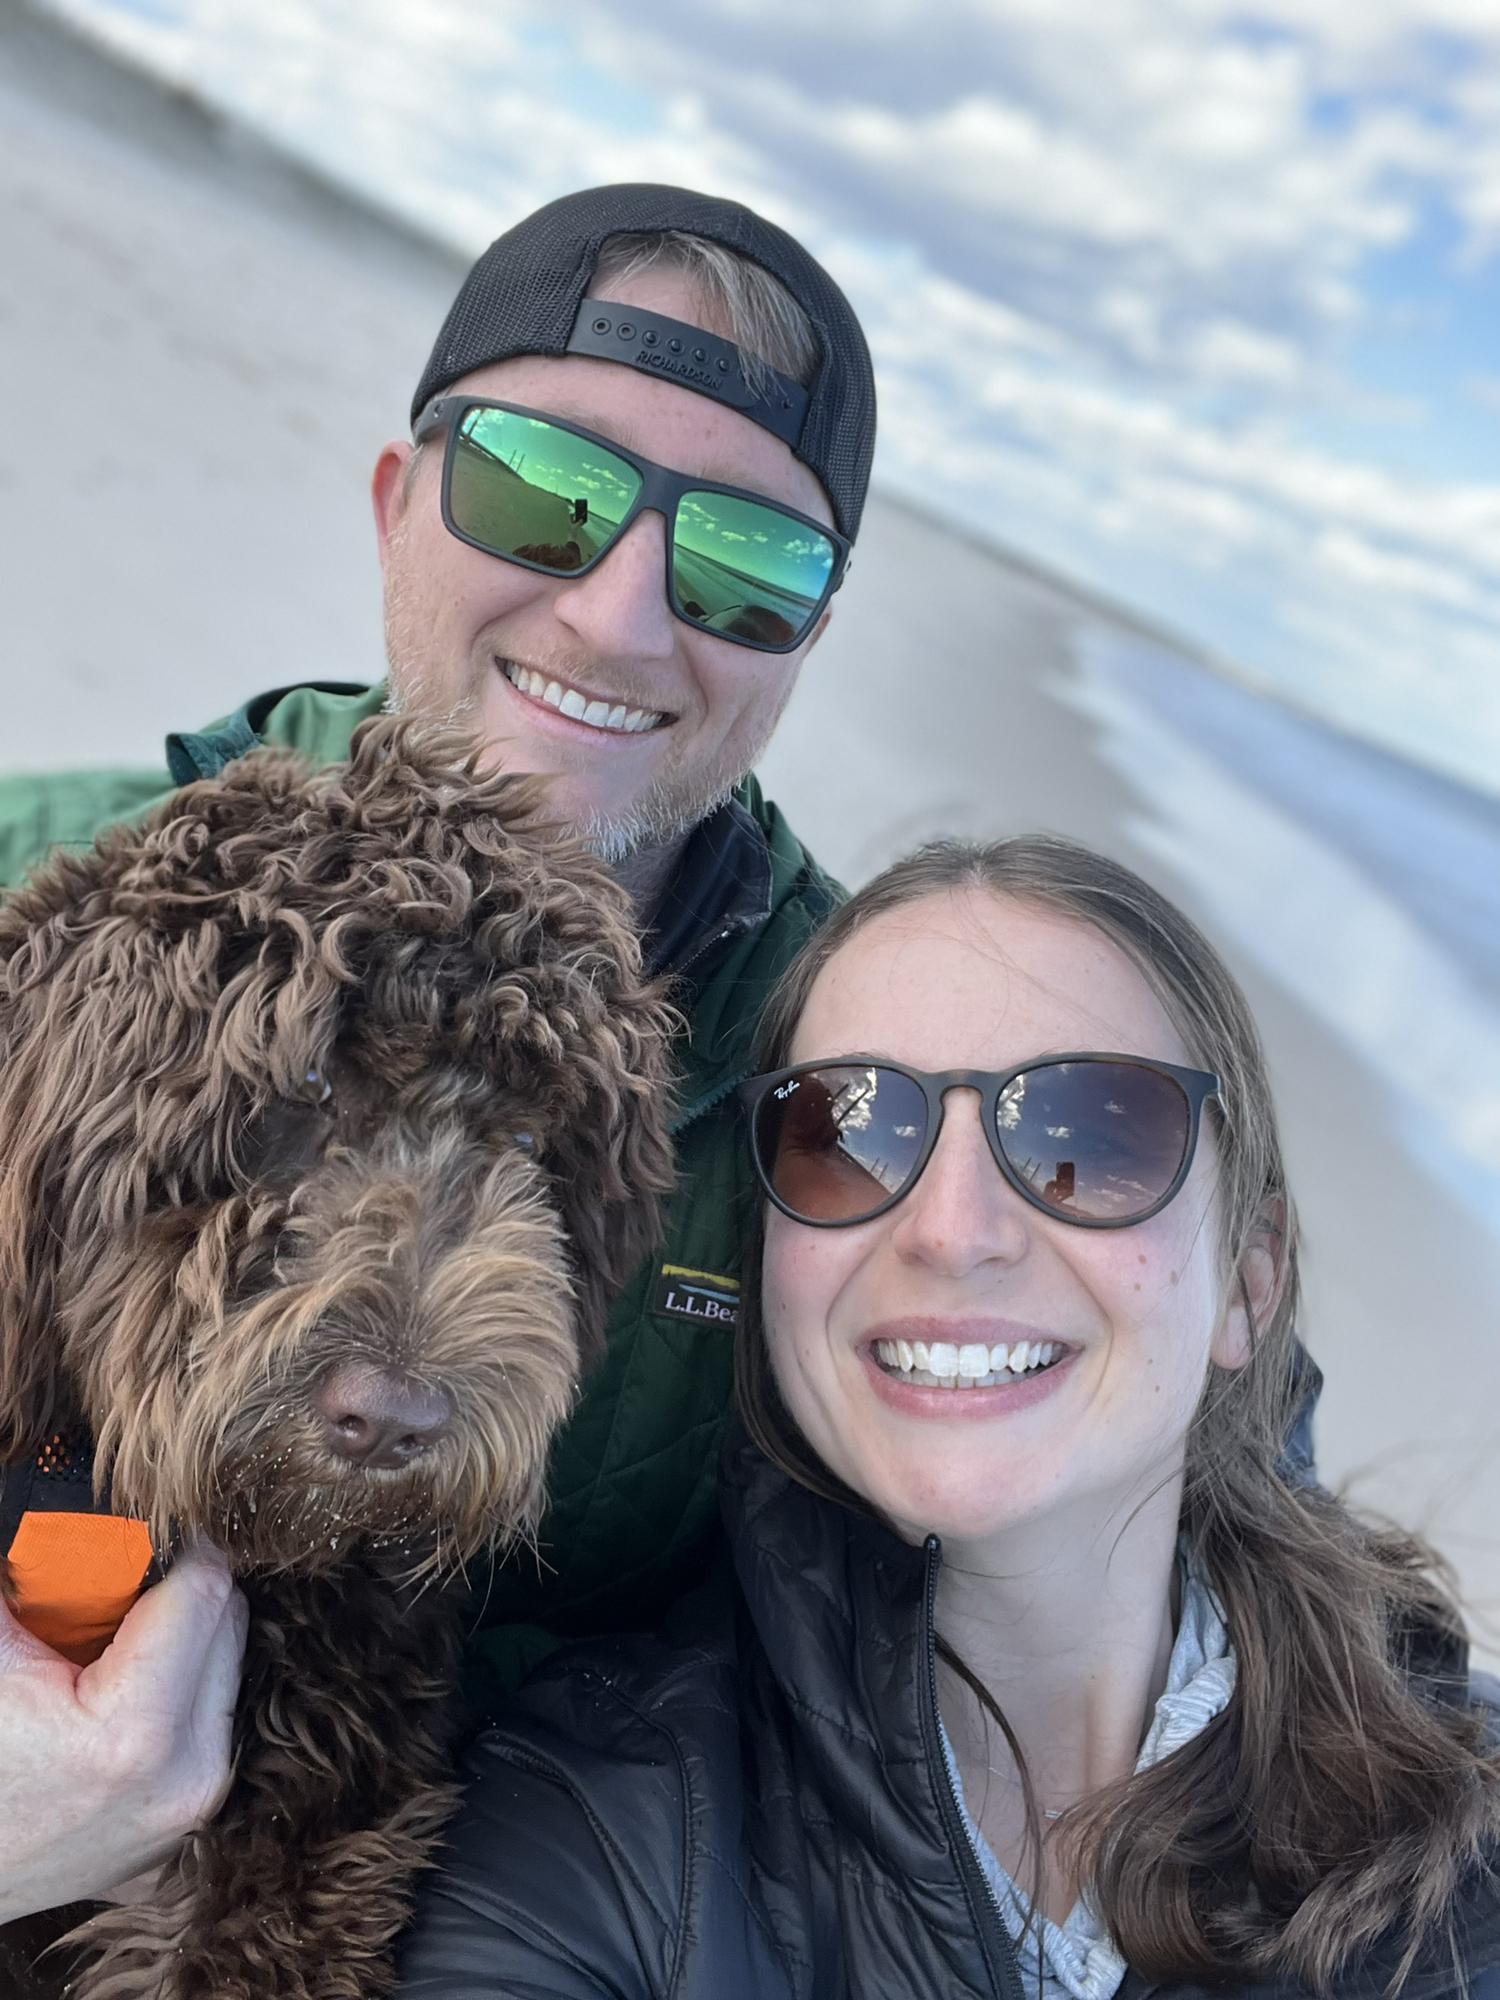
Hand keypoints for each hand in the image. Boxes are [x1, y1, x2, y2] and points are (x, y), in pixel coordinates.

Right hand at [0, 1539, 246, 1920]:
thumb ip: (54, 1565)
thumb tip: (91, 1506)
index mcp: (135, 1733)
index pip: (206, 1590)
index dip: (178, 1545)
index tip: (154, 1527)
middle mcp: (186, 1781)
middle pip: (229, 1625)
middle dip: (181, 1592)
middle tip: (117, 1593)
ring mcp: (191, 1817)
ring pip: (228, 1672)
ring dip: (184, 1644)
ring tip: (109, 1652)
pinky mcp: (181, 1837)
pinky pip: (211, 1729)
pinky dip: (180, 1698)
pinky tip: (123, 1695)